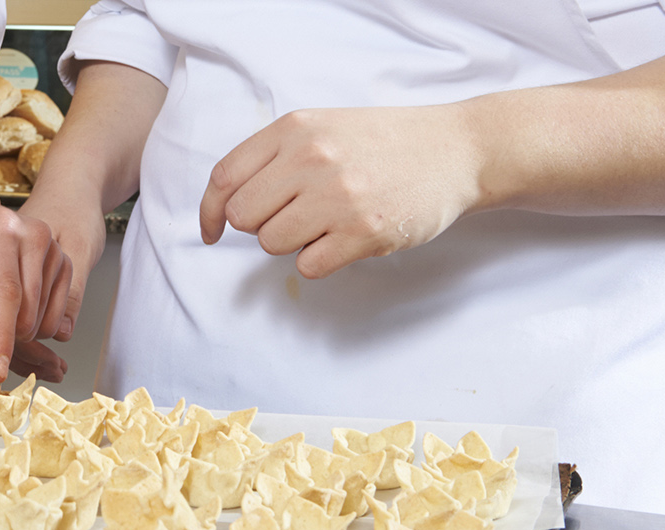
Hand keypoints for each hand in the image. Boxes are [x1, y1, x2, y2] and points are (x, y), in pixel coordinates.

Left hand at [0, 195, 103, 382]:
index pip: (6, 292)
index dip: (0, 336)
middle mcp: (33, 234)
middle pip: (25, 312)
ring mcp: (53, 249)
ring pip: (40, 320)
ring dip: (8, 325)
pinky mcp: (63, 264)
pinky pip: (52, 317)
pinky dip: (26, 321)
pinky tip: (4, 301)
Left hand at [200, 104, 486, 277]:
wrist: (455, 149)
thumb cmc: (382, 142)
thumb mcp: (322, 127)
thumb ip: (274, 156)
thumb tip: (225, 205)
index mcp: (294, 129)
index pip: (224, 178)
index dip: (209, 212)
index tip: (212, 232)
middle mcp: (312, 159)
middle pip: (243, 217)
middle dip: (260, 225)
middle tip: (294, 215)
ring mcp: (339, 196)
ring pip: (271, 244)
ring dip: (292, 242)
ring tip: (326, 222)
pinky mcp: (365, 232)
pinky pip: (309, 266)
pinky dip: (320, 260)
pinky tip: (345, 238)